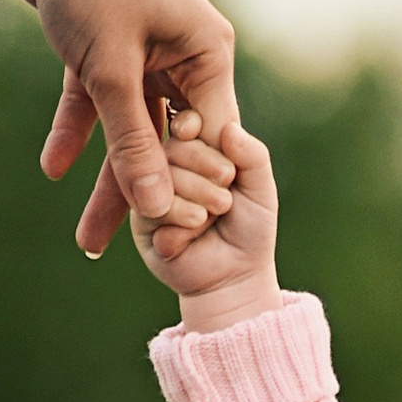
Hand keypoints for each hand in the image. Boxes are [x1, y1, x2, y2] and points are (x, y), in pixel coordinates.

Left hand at [0, 0, 238, 256]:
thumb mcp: (112, 67)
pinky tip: (53, 168)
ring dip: (104, 179)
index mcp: (206, 57)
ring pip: (126, 130)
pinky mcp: (98, 46)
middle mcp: (181, 58)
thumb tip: (156, 209)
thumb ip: (132, 141)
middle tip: (123, 256)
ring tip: (85, 239)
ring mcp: (140, 53)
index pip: (207, 144)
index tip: (170, 246)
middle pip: (166, 145)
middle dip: (142, 200)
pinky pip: (91, 103)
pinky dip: (75, 131)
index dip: (189, 195)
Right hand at [127, 112, 280, 328]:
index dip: (191, 126)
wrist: (235, 277)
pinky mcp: (141, 221)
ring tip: (212, 217)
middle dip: (202, 167)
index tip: (196, 130)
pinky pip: (152, 209)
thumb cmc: (249, 229)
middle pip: (171, 146)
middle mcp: (168, 167)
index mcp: (194, 151)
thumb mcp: (259, 189)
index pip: (185, 123)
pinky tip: (193, 236)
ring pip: (160, 175)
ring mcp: (151, 192)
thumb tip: (230, 128)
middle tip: (225, 198)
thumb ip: (252, 156)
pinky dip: (181, 223)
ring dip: (195, 196)